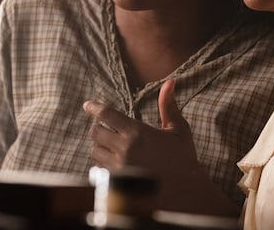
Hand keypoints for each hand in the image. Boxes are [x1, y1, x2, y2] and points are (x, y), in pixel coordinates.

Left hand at [83, 79, 199, 175]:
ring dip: (100, 147)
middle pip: (96, 132)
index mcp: (137, 132)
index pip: (106, 114)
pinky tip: (114, 164)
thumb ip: (168, 106)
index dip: (94, 107)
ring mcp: (119, 167)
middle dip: (98, 128)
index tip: (87, 104)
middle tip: (105, 128)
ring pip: (95, 152)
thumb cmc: (183, 159)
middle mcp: (125, 149)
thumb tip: (169, 82)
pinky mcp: (117, 183)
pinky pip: (99, 170)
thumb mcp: (178, 130)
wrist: (186, 192)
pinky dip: (102, 164)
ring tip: (111, 147)